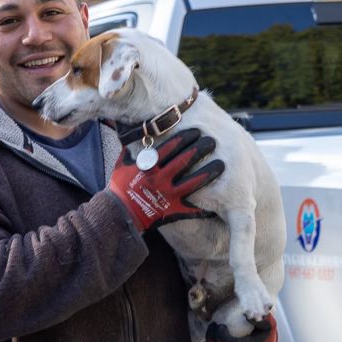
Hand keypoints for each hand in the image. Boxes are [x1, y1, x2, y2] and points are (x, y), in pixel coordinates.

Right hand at [108, 128, 223, 231]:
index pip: (171, 147)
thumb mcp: (123, 163)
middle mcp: (160, 179)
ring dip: (208, 172)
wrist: (120, 212)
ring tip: (221, 164)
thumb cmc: (121, 186)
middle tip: (212, 141)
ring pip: (193, 182)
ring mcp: (168, 195)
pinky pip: (192, 208)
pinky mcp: (174, 210)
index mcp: (149, 165)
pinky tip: (218, 199)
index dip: (185, 137)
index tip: (196, 131)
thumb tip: (135, 128)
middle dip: (200, 149)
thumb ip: (133, 146)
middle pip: (184, 161)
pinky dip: (205, 205)